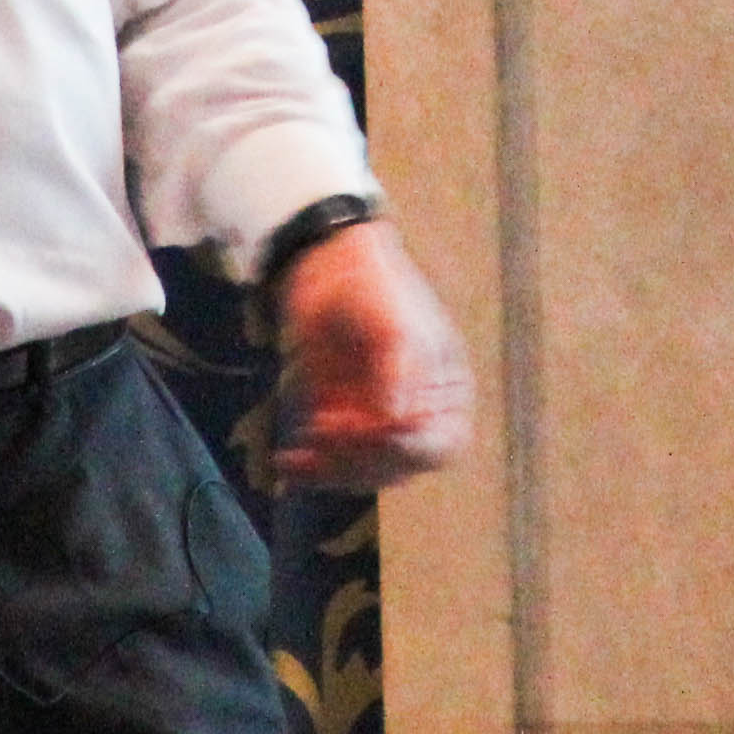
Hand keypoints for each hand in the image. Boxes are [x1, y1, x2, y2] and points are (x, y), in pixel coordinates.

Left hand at [267, 218, 474, 490]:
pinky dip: (308, 469)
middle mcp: (413, 414)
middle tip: (331, 428)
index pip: (442, 446)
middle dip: (363, 458)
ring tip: (308, 442)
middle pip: (396, 467)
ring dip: (332, 468)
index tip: (381, 434)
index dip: (412, 450)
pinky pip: (327, 461)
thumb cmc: (372, 284)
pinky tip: (288, 463)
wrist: (325, 261)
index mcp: (445, 391)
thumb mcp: (391, 324)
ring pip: (360, 472)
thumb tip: (399, 422)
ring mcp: (373, 422)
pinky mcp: (338, 420)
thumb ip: (398, 373)